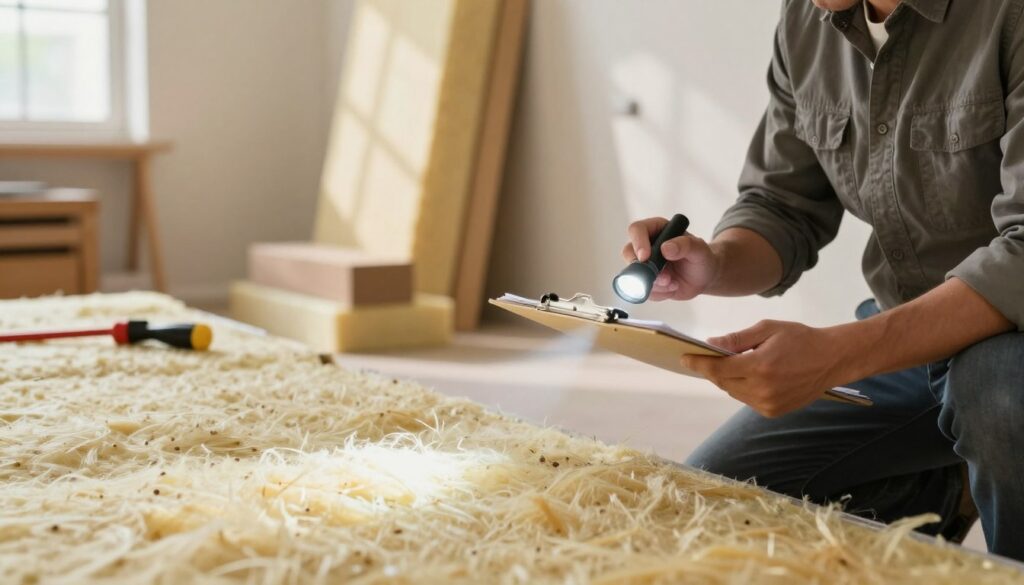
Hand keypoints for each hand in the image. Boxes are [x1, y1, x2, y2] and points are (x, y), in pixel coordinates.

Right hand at [621, 217, 720, 300]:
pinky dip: (659, 293)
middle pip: (628, 253)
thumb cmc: (702, 258)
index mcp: (657, 230)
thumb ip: (685, 245)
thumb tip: (666, 248)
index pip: (637, 230)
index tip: (646, 257)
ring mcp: (644, 264)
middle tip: (665, 278)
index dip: (638, 243)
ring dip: (655, 284)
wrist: (703, 277)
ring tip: (674, 283)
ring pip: (635, 275)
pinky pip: (644, 290)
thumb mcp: (699, 249)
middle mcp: (646, 245)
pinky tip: (672, 287)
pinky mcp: (646, 281)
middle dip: (644, 270)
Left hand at [680, 320, 851, 416]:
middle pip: (723, 382)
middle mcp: (762, 389)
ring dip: (727, 379)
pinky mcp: (774, 412)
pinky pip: (746, 399)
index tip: (684, 358)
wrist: (833, 359)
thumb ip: (738, 339)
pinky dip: (742, 388)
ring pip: (733, 392)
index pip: (718, 368)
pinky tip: (748, 375)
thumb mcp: (768, 329)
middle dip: (711, 369)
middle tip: (703, 357)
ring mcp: (768, 404)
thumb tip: (711, 343)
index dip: (699, 363)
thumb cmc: (800, 339)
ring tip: (728, 364)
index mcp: (760, 367)